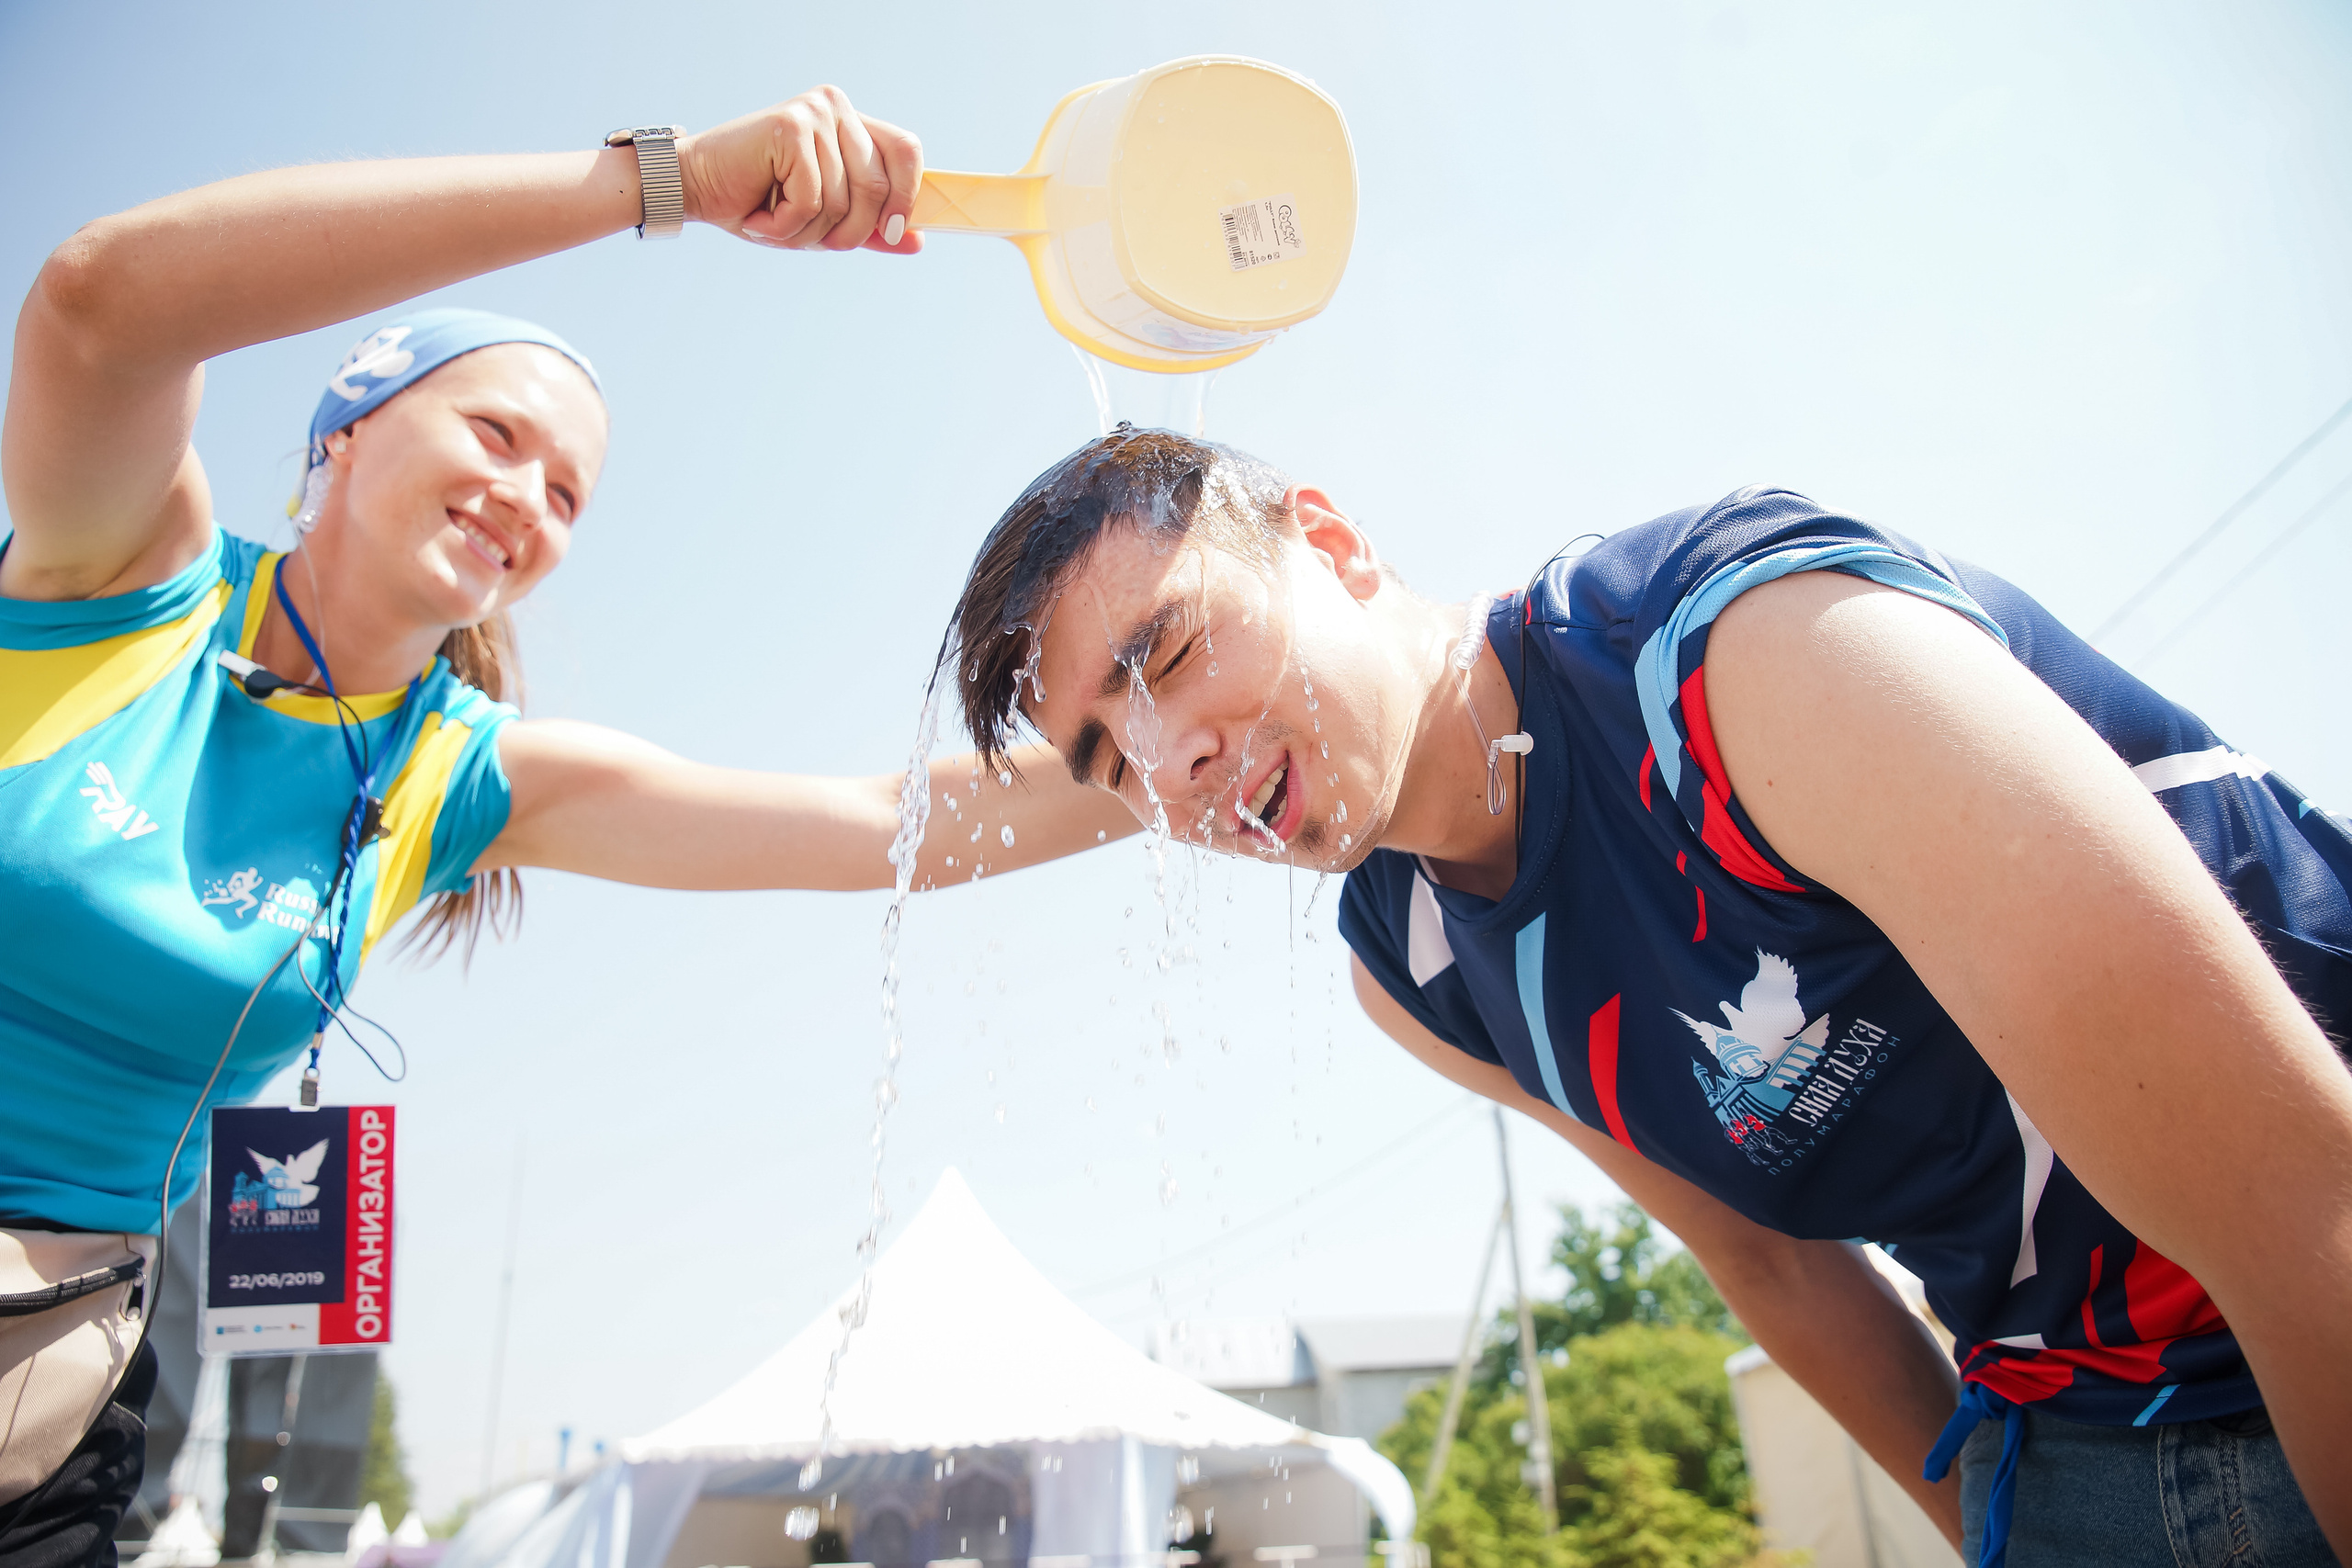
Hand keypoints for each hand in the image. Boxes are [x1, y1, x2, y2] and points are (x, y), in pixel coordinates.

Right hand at [679, 86, 922, 254]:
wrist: (695, 190)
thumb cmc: (759, 203)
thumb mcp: (824, 221)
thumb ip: (869, 228)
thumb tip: (916, 242)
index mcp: (851, 123)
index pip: (906, 151)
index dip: (907, 196)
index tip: (894, 233)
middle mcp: (836, 108)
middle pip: (877, 187)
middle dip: (849, 231)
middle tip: (813, 240)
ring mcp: (813, 113)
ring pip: (841, 201)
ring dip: (807, 232)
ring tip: (775, 222)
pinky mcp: (790, 128)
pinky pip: (811, 200)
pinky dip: (785, 225)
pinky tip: (758, 216)